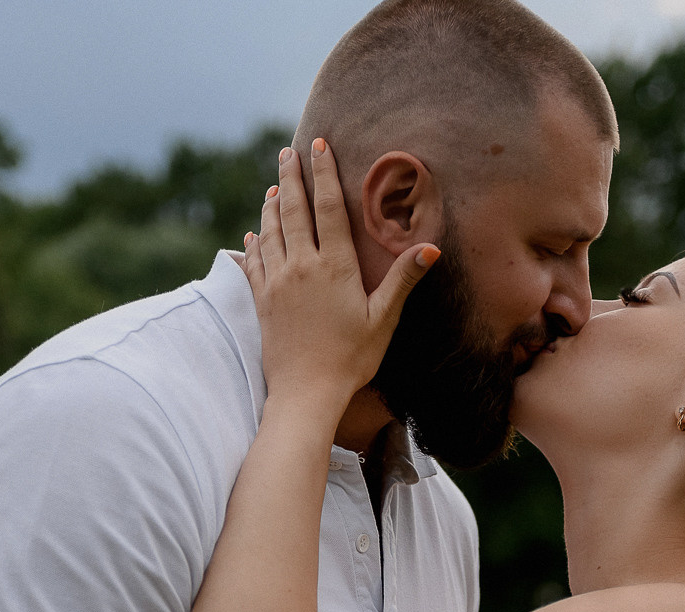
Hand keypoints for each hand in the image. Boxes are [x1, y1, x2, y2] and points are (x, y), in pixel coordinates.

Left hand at [240, 141, 438, 409]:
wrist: (306, 393)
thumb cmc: (351, 359)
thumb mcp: (384, 319)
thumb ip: (403, 280)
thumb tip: (430, 248)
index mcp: (334, 266)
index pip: (328, 208)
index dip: (324, 174)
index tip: (319, 145)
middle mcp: (301, 266)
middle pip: (293, 211)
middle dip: (291, 178)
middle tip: (288, 152)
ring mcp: (277, 282)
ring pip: (270, 232)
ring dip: (271, 205)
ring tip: (272, 186)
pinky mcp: (262, 302)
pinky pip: (254, 262)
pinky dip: (254, 243)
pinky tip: (253, 234)